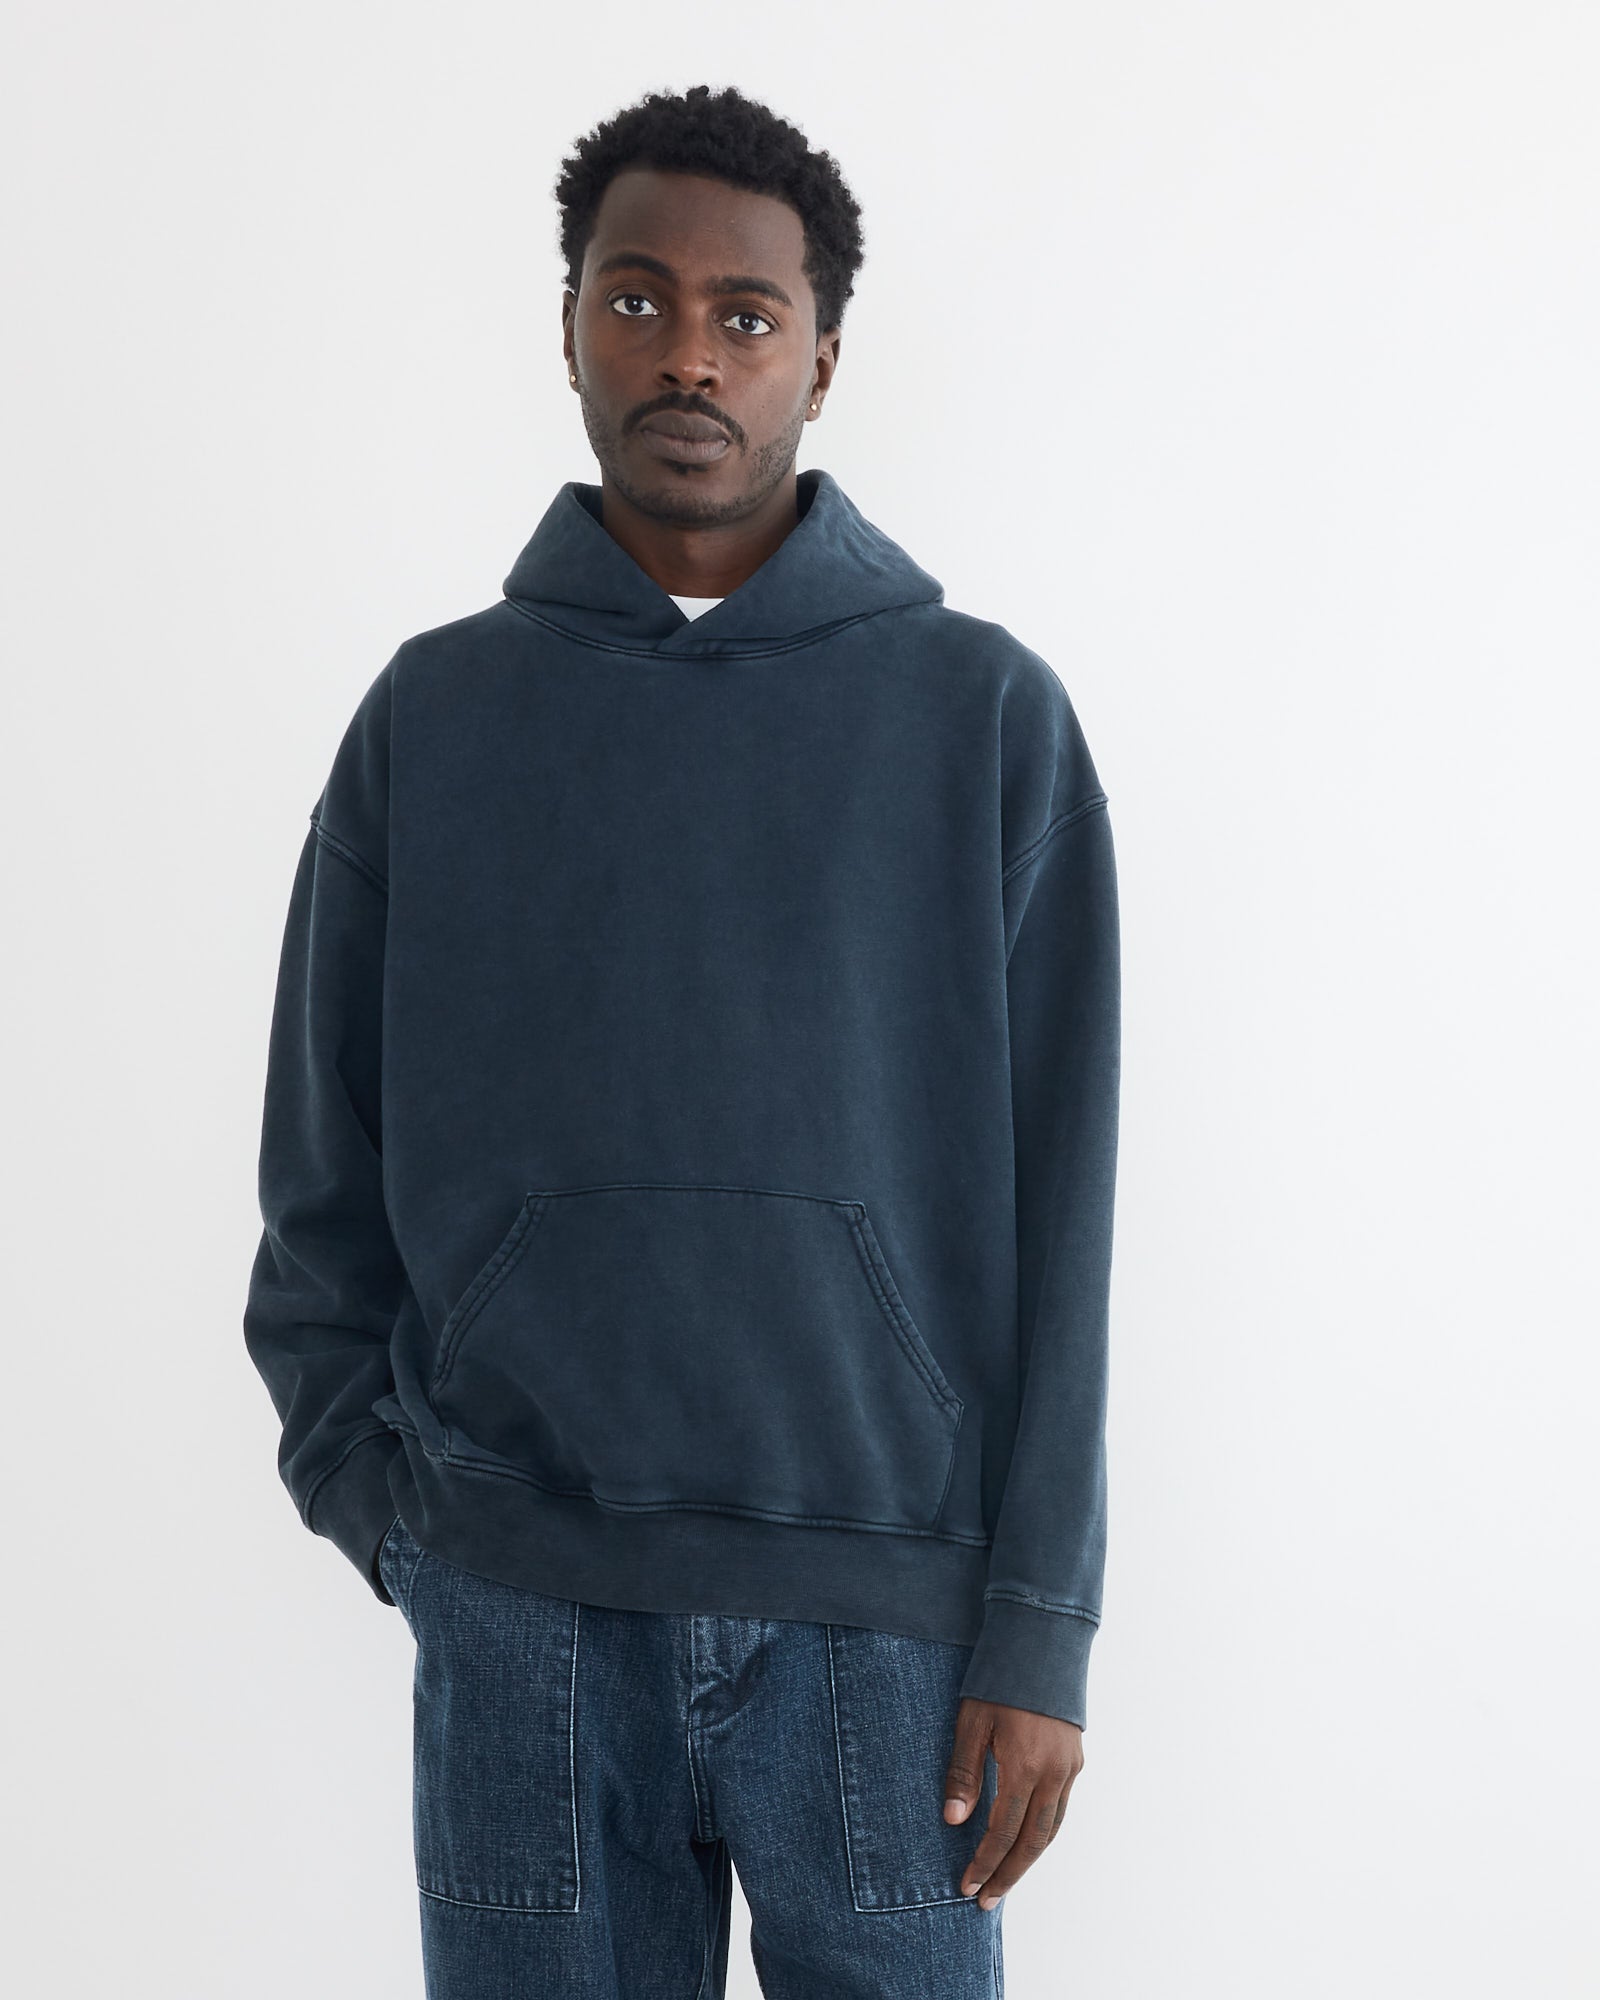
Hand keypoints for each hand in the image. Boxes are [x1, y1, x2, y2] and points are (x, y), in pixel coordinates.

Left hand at [942, 1696, 1082, 1908]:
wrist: (1041, 1643)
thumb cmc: (999, 1679)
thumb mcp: (972, 1721)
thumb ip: (964, 1773)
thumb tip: (954, 1821)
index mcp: (1025, 1765)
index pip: (1003, 1831)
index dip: (985, 1862)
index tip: (967, 1886)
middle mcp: (1053, 1773)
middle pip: (1032, 1842)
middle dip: (1008, 1875)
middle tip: (987, 1902)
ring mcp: (1069, 1767)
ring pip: (1051, 1830)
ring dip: (1028, 1859)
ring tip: (1005, 1881)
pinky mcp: (1074, 1760)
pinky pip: (1060, 1809)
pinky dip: (1043, 1833)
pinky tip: (1027, 1842)